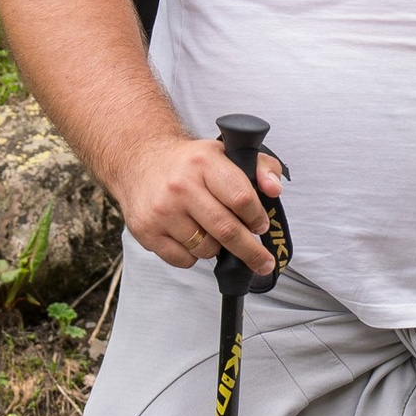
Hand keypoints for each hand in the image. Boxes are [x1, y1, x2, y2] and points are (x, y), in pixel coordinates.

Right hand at [120, 131, 282, 276]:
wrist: (141, 162)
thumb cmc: (191, 163)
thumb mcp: (227, 153)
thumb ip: (262, 167)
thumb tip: (274, 190)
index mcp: (204, 162)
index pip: (242, 199)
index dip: (257, 218)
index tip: (260, 226)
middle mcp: (181, 186)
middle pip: (227, 231)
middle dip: (251, 251)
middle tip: (263, 262)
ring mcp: (162, 211)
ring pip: (206, 249)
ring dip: (217, 248)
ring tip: (211, 230)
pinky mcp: (147, 231)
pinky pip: (183, 260)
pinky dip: (193, 255)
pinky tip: (190, 236)